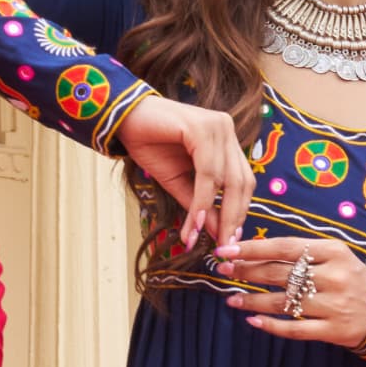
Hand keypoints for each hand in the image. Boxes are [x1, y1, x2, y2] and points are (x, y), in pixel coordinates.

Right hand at [118, 90, 255, 250]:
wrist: (122, 120)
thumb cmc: (150, 146)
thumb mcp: (178, 182)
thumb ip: (200, 205)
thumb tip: (218, 234)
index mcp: (226, 142)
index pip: (243, 182)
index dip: (239, 212)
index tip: (229, 241)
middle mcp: (226, 131)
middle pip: (242, 182)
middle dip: (233, 217)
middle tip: (223, 246)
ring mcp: (217, 126)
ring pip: (226, 179)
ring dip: (215, 213)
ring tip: (203, 237)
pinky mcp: (202, 127)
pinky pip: (207, 171)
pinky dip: (202, 199)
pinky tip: (196, 219)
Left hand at [220, 233, 365, 348]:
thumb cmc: (350, 277)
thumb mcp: (334, 255)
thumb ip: (301, 252)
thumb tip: (254, 251)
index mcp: (333, 251)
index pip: (284, 247)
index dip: (252, 249)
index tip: (226, 250)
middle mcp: (333, 276)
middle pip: (279, 274)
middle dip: (246, 272)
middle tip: (223, 271)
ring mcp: (333, 305)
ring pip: (283, 302)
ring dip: (252, 301)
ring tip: (231, 300)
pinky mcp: (333, 330)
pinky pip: (295, 329)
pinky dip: (272, 326)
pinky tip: (253, 322)